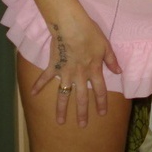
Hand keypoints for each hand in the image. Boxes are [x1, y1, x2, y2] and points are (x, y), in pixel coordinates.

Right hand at [31, 12, 121, 127]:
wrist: (71, 26)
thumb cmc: (90, 33)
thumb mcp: (105, 45)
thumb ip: (111, 60)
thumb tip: (119, 72)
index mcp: (94, 70)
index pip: (99, 90)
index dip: (101, 102)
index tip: (101, 113)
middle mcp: (79, 75)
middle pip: (82, 97)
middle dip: (82, 113)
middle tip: (82, 125)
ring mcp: (65, 73)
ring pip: (63, 94)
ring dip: (61, 108)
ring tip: (60, 121)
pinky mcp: (53, 66)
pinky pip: (45, 78)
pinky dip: (38, 85)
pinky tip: (32, 93)